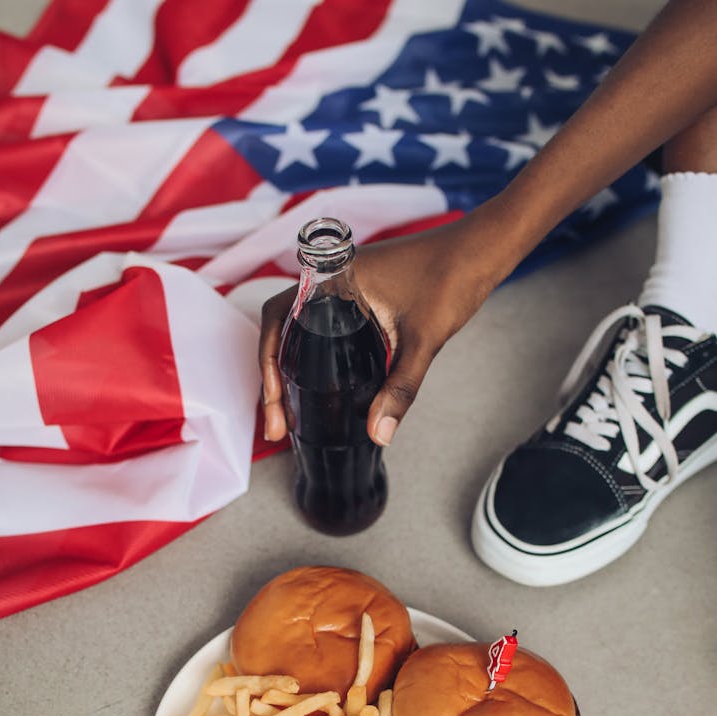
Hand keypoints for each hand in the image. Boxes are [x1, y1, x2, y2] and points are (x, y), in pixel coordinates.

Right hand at [259, 198, 516, 445]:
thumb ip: (401, 388)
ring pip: (300, 327)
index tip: (275, 401)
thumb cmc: (454, 276)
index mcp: (333, 277)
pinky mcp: (363, 294)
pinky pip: (322, 324)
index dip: (266, 362)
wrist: (484, 248)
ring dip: (290, 367)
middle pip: (281, 328)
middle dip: (274, 378)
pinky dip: (312, 354)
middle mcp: (332, 277)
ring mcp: (346, 284)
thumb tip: (378, 434)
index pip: (276, 317)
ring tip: (290, 411)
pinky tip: (321, 384)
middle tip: (278, 423)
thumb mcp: (423, 340)